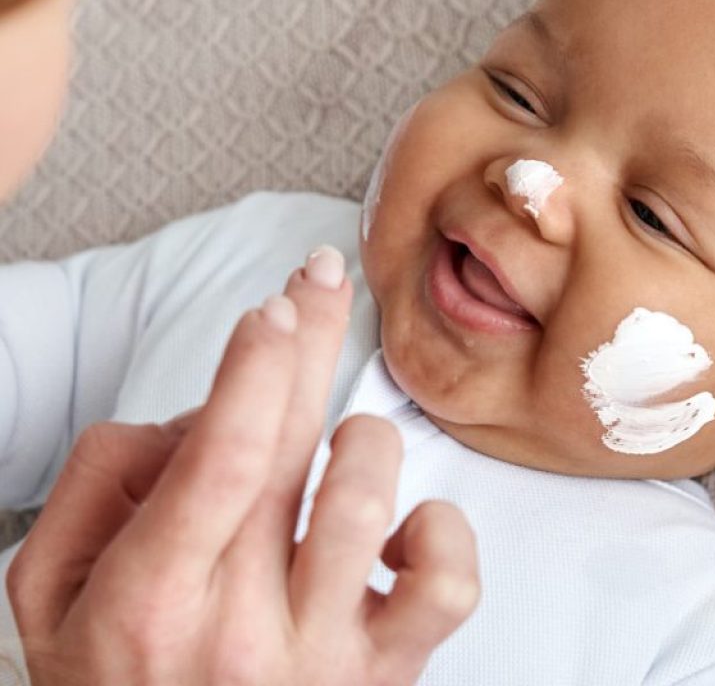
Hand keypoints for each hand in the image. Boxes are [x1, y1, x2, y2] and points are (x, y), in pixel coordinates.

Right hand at [7, 247, 479, 684]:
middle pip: (294, 446)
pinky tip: (401, 528)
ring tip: (337, 450)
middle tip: (317, 281)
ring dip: (360, 442)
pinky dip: (441, 531)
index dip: (257, 366)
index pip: (223, 457)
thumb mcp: (52, 587)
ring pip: (370, 497)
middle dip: (308, 338)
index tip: (275, 307)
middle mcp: (241, 630)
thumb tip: (201, 413)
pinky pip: (449, 584)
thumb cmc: (112, 677)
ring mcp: (321, 657)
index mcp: (152, 598)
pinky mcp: (385, 673)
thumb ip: (102, 478)